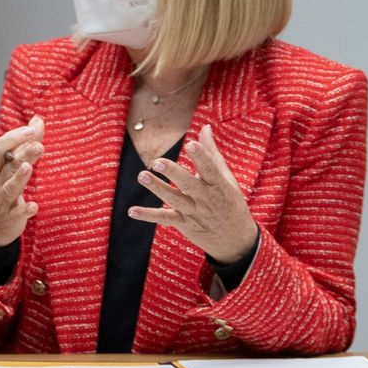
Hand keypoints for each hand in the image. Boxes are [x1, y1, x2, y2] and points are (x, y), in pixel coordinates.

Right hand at [0, 115, 45, 248]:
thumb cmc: (2, 192)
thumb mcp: (9, 167)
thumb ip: (24, 145)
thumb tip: (38, 120)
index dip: (14, 137)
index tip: (32, 128)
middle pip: (8, 164)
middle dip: (22, 153)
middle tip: (38, 144)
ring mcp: (3, 201)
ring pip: (10, 187)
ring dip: (19, 177)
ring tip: (29, 167)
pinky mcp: (12, 218)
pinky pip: (17, 214)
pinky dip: (25, 209)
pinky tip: (34, 206)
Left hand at [128, 124, 258, 262]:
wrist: (235, 239)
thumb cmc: (229, 202)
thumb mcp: (226, 178)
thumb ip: (211, 153)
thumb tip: (204, 127)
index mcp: (218, 185)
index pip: (210, 169)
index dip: (201, 156)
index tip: (191, 144)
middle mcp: (205, 198)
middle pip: (188, 184)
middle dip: (174, 173)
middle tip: (158, 162)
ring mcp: (193, 212)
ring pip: (174, 199)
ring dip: (157, 188)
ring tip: (142, 176)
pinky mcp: (183, 223)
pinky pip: (164, 218)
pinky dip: (147, 215)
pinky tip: (132, 211)